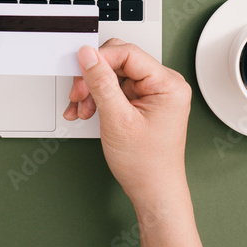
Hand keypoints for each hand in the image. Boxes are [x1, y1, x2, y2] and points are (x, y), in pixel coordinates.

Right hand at [64, 38, 192, 202]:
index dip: (99, 60)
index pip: (128, 54)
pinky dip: (98, 99)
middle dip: (93, 78)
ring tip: (81, 110)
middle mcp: (164, 85)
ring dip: (92, 91)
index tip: (79, 68)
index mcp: (168, 84)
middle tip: (78, 95)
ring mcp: (153, 94)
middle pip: (118, 62)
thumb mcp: (117, 119)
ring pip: (112, 76)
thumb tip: (88, 55)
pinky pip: (115, 89)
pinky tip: (87, 112)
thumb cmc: (146, 165)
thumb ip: (101, 83)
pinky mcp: (142, 102)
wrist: (152, 192)